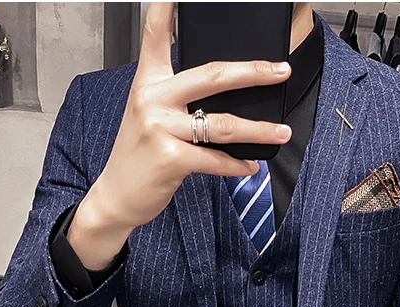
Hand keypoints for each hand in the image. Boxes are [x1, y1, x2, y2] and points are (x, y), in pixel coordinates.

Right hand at [67, 1, 292, 270]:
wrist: (116, 195)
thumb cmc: (139, 155)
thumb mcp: (150, 116)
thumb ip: (178, 99)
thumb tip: (223, 95)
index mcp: (148, 83)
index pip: (155, 35)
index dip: (167, 9)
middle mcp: (153, 99)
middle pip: (212, 76)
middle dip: (252, 72)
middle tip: (281, 70)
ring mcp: (161, 129)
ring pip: (222, 124)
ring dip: (258, 130)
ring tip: (282, 131)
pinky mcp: (171, 159)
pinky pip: (215, 160)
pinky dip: (237, 165)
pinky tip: (250, 166)